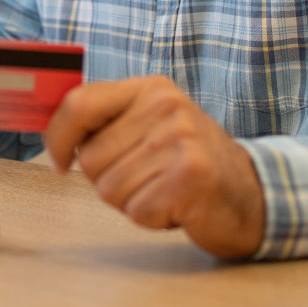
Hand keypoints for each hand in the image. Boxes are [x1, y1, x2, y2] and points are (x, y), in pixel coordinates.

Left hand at [43, 75, 265, 257]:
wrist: (252, 193)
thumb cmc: (191, 163)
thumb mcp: (153, 125)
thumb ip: (111, 123)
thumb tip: (55, 138)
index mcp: (151, 89)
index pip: (79, 103)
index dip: (58, 137)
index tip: (59, 162)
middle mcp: (165, 107)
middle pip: (90, 158)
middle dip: (108, 180)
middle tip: (147, 178)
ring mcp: (180, 139)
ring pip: (109, 189)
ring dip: (131, 201)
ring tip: (164, 189)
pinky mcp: (190, 177)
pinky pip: (136, 209)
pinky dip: (151, 217)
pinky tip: (177, 206)